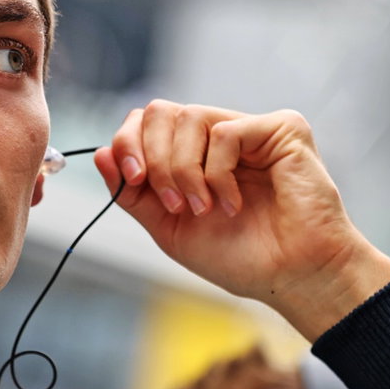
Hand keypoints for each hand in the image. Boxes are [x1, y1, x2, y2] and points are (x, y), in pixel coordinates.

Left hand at [93, 102, 389, 339]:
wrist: (289, 277)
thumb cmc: (239, 257)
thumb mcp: (169, 228)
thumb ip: (133, 193)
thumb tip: (100, 154)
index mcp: (193, 155)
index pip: (146, 123)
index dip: (129, 144)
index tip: (131, 181)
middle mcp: (219, 136)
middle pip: (160, 111)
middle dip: (153, 158)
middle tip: (171, 202)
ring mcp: (250, 129)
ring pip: (188, 117)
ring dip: (182, 171)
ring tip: (202, 208)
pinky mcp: (281, 129)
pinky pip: (224, 132)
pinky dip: (217, 173)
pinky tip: (232, 203)